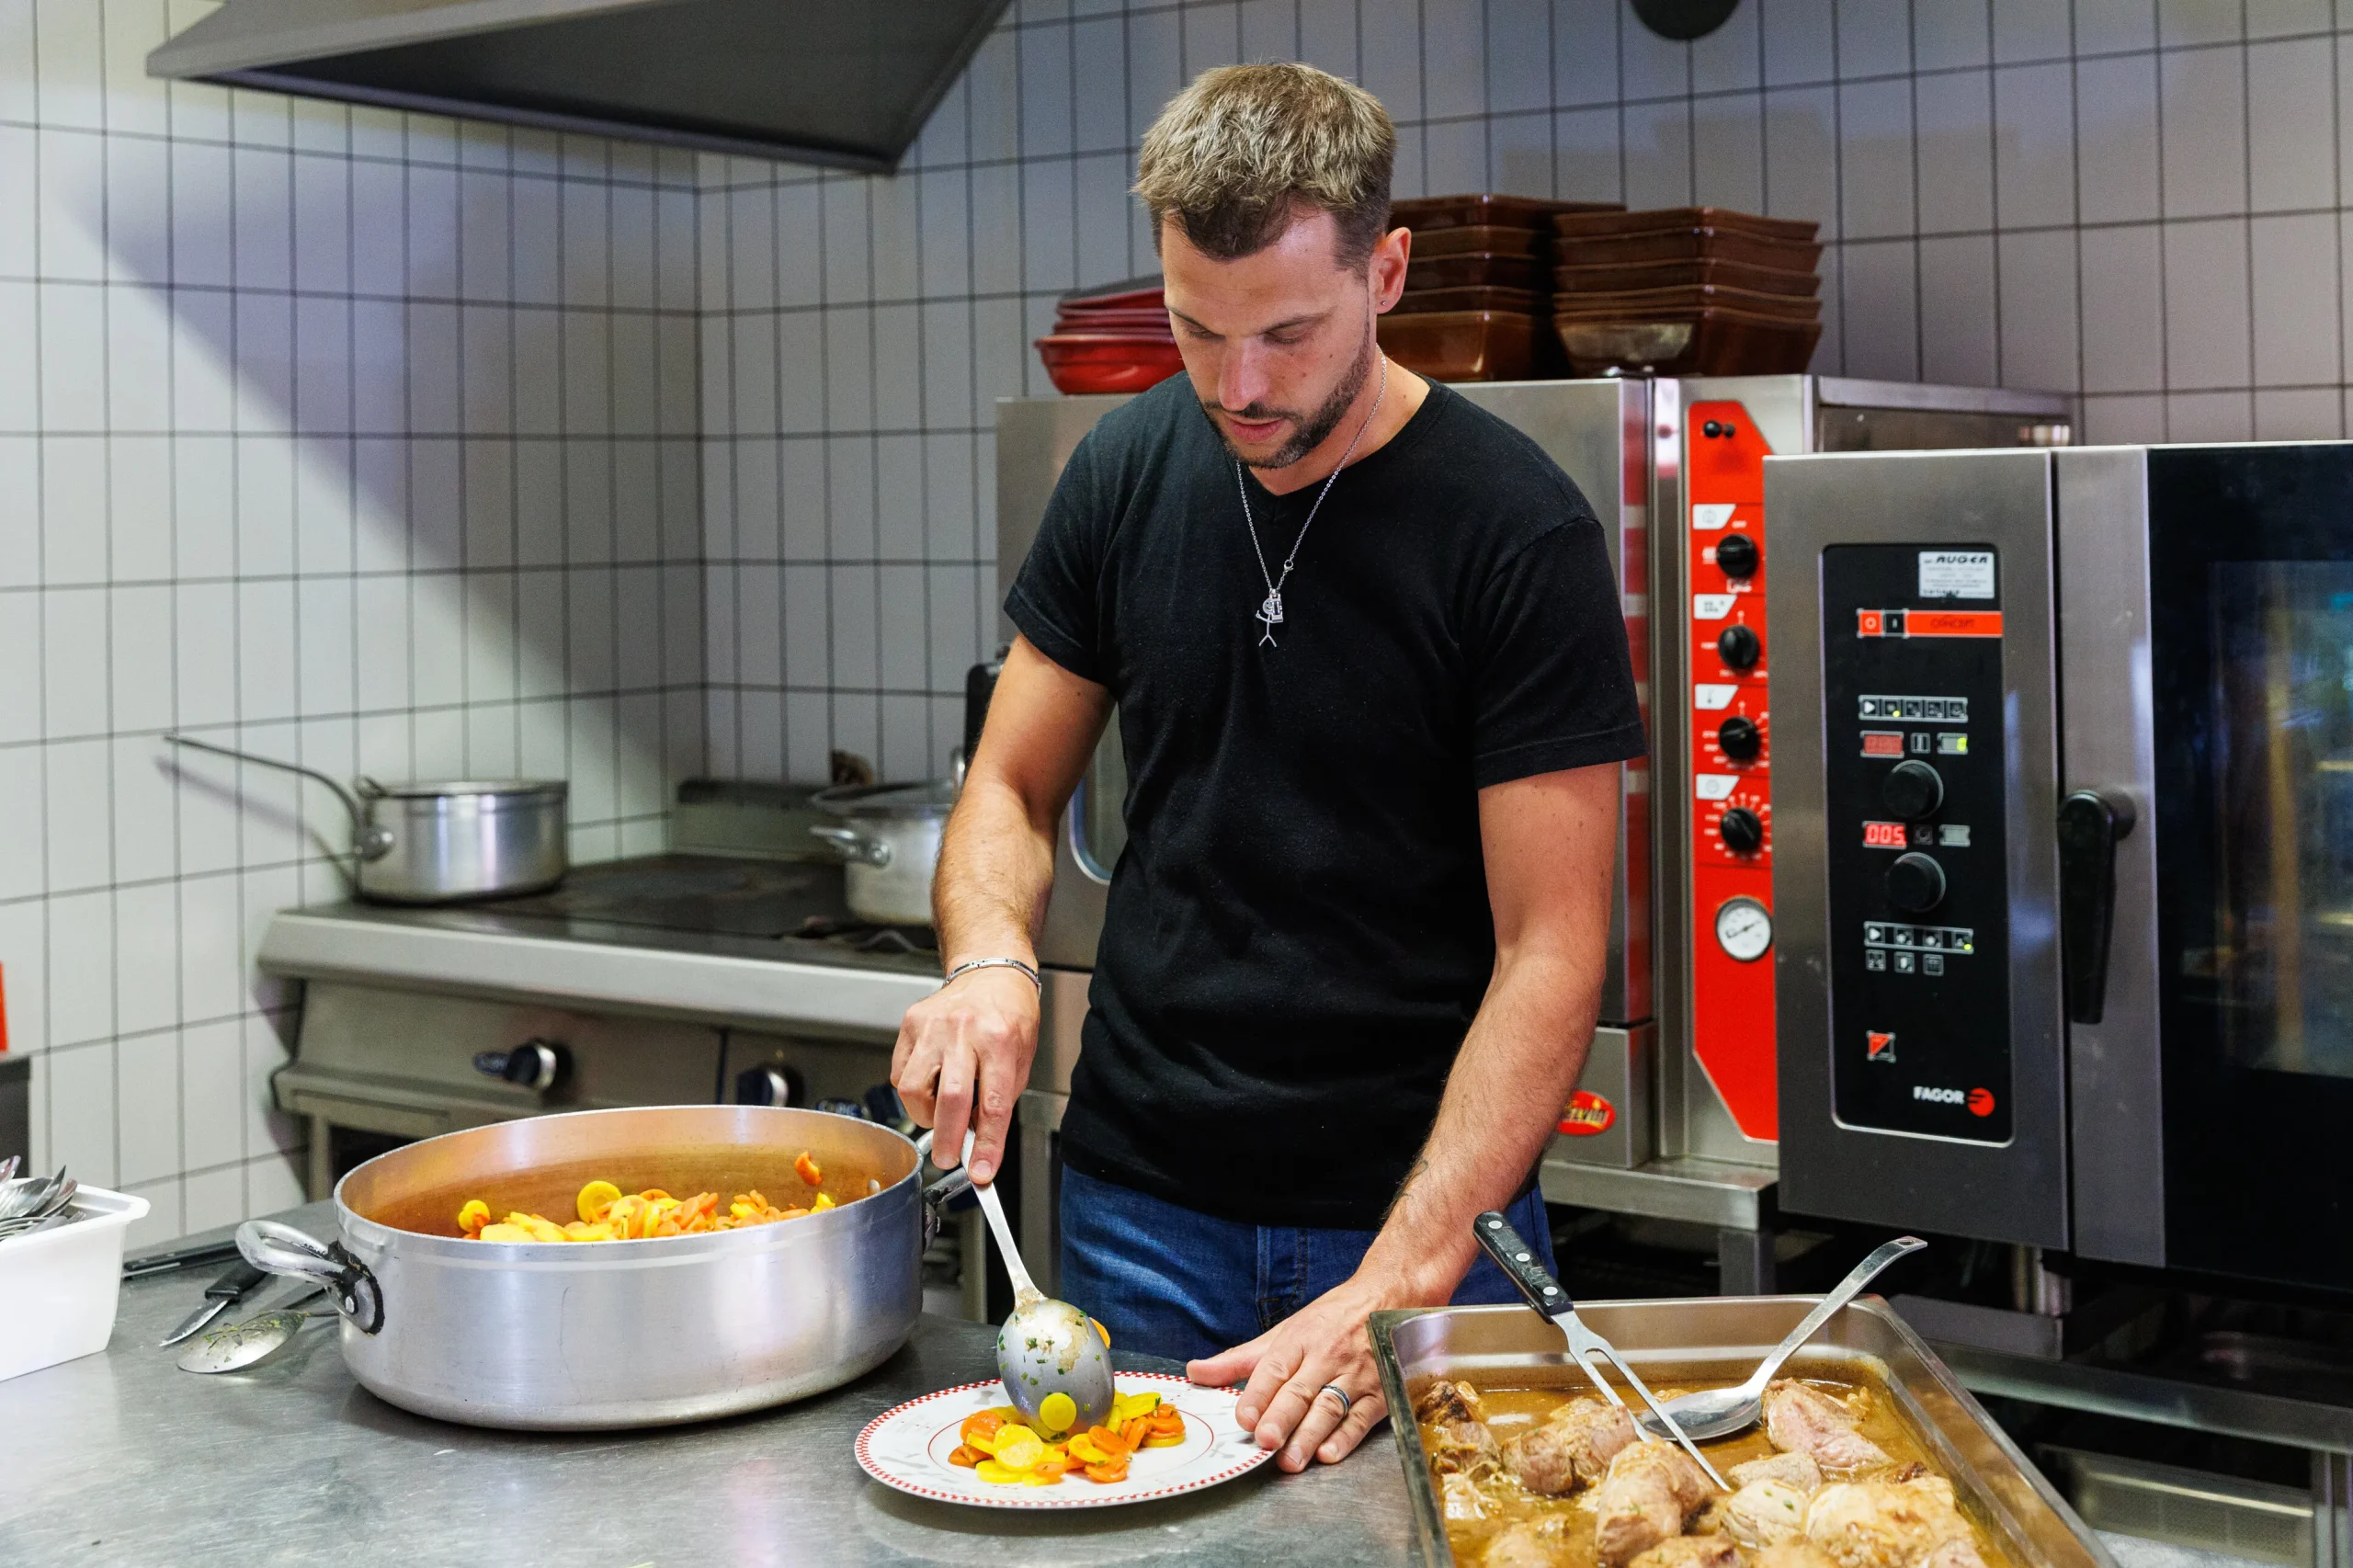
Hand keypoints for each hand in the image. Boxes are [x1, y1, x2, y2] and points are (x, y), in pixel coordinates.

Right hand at [890, 966, 1038, 1182]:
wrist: (990, 972)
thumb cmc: (1010, 1015)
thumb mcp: (1021, 1058)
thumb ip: (999, 1100)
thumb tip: (978, 1145)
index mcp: (1001, 1040)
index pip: (993, 1105)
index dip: (986, 1145)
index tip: (981, 1172)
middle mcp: (965, 1030)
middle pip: (949, 1099)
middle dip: (947, 1140)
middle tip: (948, 1158)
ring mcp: (933, 1026)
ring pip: (913, 1088)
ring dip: (926, 1114)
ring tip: (941, 1112)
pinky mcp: (910, 1024)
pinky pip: (900, 1073)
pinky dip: (912, 1092)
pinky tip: (930, 1086)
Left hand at [1185, 1275, 1395, 1472]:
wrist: (1385, 1299)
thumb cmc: (1330, 1319)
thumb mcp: (1283, 1332)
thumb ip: (1239, 1359)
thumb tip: (1196, 1372)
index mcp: (1299, 1339)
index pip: (1274, 1368)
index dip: (1258, 1394)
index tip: (1243, 1417)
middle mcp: (1326, 1356)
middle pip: (1300, 1390)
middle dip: (1281, 1418)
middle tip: (1265, 1441)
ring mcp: (1355, 1375)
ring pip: (1330, 1407)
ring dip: (1309, 1435)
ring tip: (1291, 1460)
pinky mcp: (1379, 1393)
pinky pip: (1361, 1417)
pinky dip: (1346, 1438)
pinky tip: (1329, 1454)